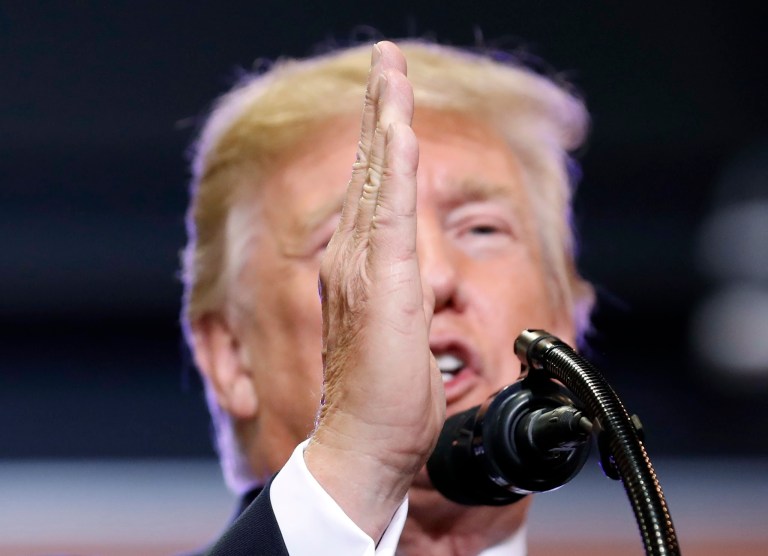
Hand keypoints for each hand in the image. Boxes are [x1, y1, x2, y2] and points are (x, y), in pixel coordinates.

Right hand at [305, 41, 444, 540]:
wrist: (365, 440)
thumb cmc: (385, 397)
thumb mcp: (396, 333)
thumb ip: (400, 294)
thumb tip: (415, 278)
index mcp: (358, 267)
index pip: (371, 190)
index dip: (380, 141)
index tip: (390, 102)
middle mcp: (351, 257)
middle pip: (368, 168)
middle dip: (380, 109)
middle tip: (385, 61)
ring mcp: (362, 266)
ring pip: (376, 176)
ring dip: (385, 118)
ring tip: (388, 69)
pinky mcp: (382, 283)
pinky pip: (390, 210)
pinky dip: (394, 164)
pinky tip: (400, 127)